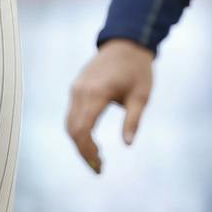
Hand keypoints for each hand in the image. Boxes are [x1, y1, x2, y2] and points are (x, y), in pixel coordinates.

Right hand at [65, 39, 155, 173]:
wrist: (127, 43)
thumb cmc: (138, 70)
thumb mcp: (141, 96)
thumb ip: (133, 120)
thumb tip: (128, 144)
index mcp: (97, 93)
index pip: (83, 130)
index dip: (88, 152)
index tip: (100, 166)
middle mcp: (81, 91)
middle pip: (72, 130)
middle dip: (83, 152)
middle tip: (99, 168)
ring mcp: (76, 89)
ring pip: (69, 123)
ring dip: (80, 143)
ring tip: (97, 157)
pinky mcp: (77, 88)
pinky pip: (72, 114)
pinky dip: (78, 130)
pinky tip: (92, 140)